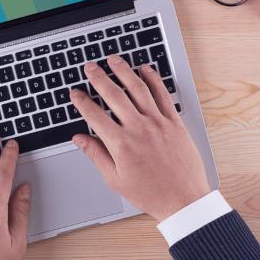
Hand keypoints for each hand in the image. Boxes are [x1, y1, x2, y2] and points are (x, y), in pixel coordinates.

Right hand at [70, 55, 210, 221]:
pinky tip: (145, 69)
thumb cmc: (150, 193)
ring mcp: (157, 123)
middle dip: (99, 78)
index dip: (82, 101)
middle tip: (90, 67)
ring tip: (113, 60)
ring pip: (137, 89)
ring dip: (123, 71)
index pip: (95, 115)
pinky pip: (162, 94)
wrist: (183, 199)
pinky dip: (153, 79)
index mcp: (120, 145)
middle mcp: (138, 129)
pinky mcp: (174, 122)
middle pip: (113, 95)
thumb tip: (80, 139)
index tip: (75, 93)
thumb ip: (96, 155)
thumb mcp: (115, 179)